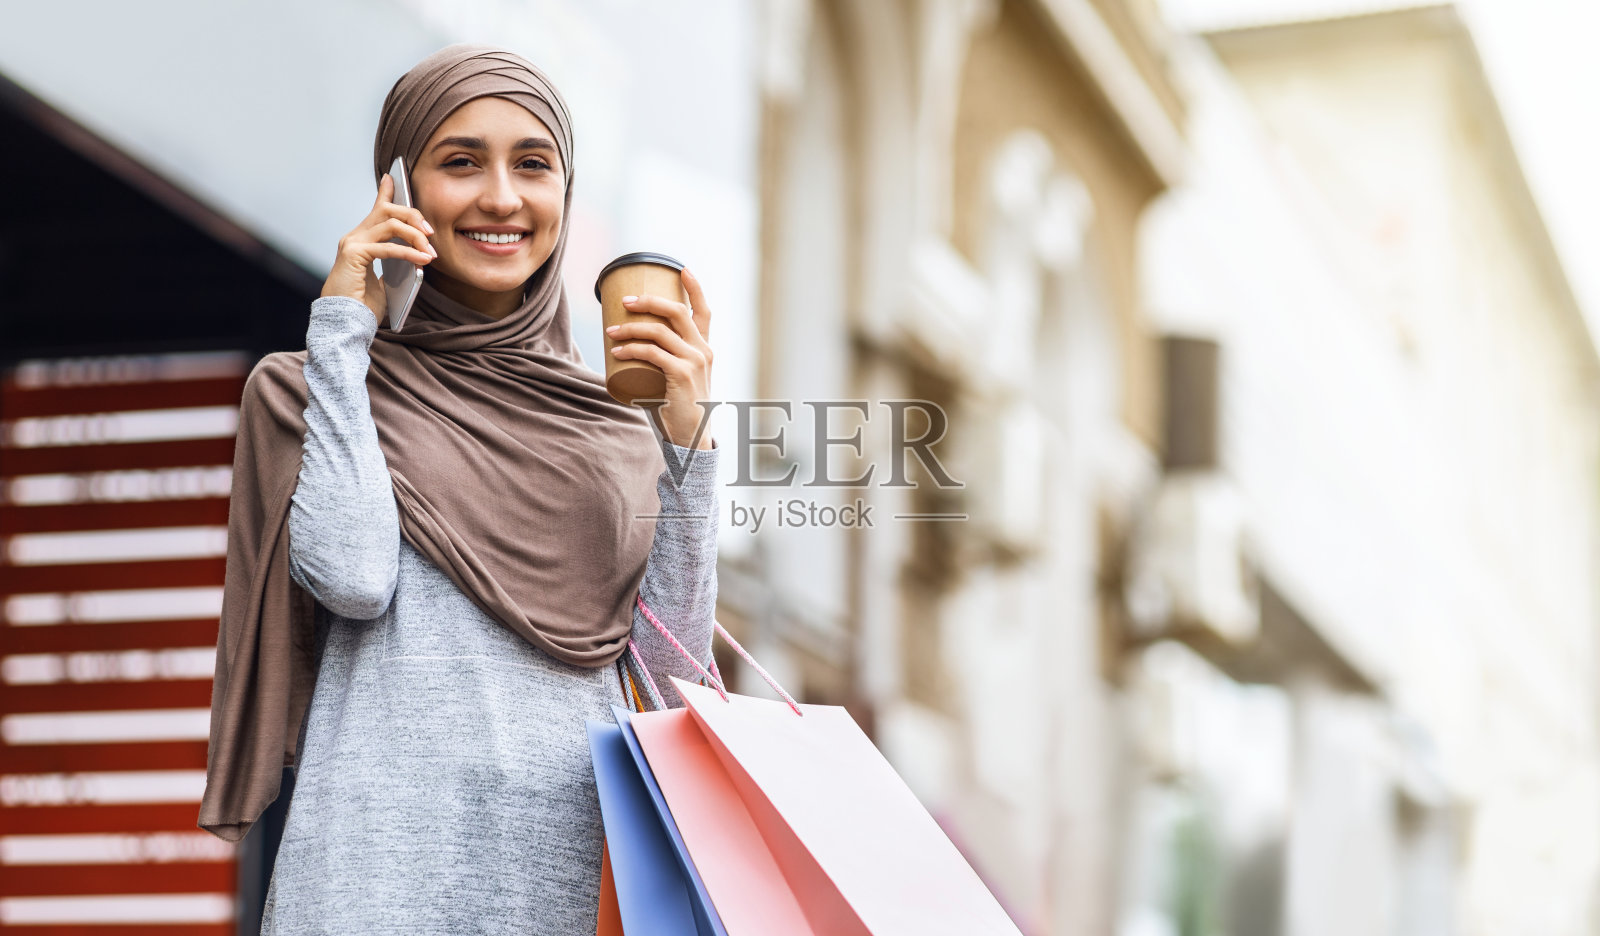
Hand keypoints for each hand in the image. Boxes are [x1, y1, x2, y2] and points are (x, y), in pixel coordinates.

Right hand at [321, 172, 437, 324]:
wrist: (344, 322)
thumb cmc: (364, 305)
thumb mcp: (386, 280)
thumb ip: (396, 263)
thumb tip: (420, 255)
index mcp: (362, 240)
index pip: (376, 208)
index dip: (386, 191)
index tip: (395, 176)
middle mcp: (354, 236)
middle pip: (388, 210)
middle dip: (413, 215)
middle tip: (431, 232)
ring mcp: (352, 243)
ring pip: (390, 223)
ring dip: (416, 235)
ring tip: (431, 252)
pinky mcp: (353, 255)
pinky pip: (388, 247)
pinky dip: (409, 252)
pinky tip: (424, 260)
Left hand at [606, 268, 715, 449]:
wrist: (692, 437)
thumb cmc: (679, 408)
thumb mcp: (679, 379)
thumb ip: (666, 362)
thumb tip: (631, 347)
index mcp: (705, 348)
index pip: (704, 311)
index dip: (694, 288)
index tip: (681, 269)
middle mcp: (703, 351)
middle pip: (677, 312)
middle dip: (649, 301)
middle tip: (625, 302)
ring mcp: (695, 362)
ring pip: (660, 331)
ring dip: (631, 327)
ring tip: (610, 330)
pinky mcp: (682, 375)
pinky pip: (653, 353)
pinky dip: (632, 348)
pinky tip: (616, 350)